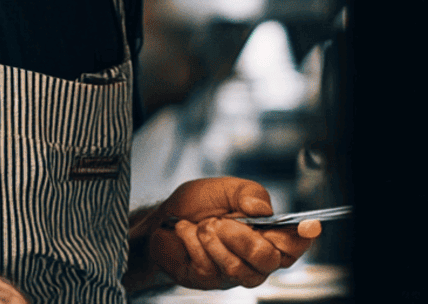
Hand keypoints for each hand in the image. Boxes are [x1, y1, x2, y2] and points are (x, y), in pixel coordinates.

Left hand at [149, 178, 319, 289]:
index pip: (294, 243)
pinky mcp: (208, 279)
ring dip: (212, 239)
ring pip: (237, 268)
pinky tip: (185, 231)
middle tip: (221, 222)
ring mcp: (232, 272)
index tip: (308, 226)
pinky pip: (206, 266)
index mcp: (265, 234)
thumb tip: (261, 208)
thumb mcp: (223, 189)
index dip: (303, 237)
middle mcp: (254, 258)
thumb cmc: (196, 205)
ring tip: (201, 225)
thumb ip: (248, 193)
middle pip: (268, 260)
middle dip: (243, 238)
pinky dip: (190, 240)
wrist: (161, 217)